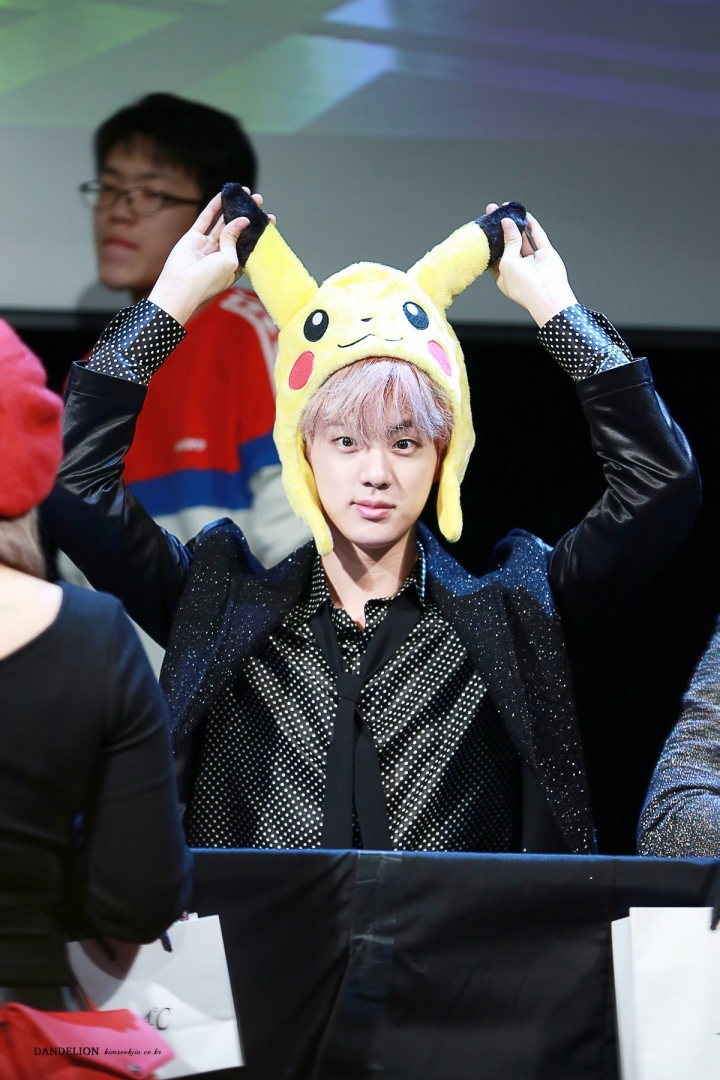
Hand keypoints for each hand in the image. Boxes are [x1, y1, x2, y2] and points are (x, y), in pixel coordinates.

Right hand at [148, 190, 274, 325]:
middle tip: (258, 199)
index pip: (249, 244)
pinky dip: (214, 206)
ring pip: (221, 222)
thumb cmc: (208, 281)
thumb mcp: (229, 261)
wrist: (182, 287)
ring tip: (245, 192)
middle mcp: (221, 255)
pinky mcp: (193, 238)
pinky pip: (205, 219)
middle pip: (237, 231)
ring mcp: (207, 246)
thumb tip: (242, 219)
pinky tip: (223, 195)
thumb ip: (234, 239)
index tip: (270, 218)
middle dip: (247, 214)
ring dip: (232, 207)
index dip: (258, 231)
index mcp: (234, 265)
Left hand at [486, 203, 577, 326]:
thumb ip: (508, 242)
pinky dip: (532, 226)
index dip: (489, 239)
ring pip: (523, 239)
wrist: (547, 294)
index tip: (484, 225)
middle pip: (507, 244)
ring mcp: (532, 261)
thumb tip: (506, 223)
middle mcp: (518, 268)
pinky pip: (538, 237)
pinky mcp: (545, 254)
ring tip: (508, 209)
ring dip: (516, 224)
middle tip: (494, 211)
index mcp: (504, 275)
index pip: (494, 253)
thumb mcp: (507, 262)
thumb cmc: (523, 287)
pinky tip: (525, 215)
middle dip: (501, 227)